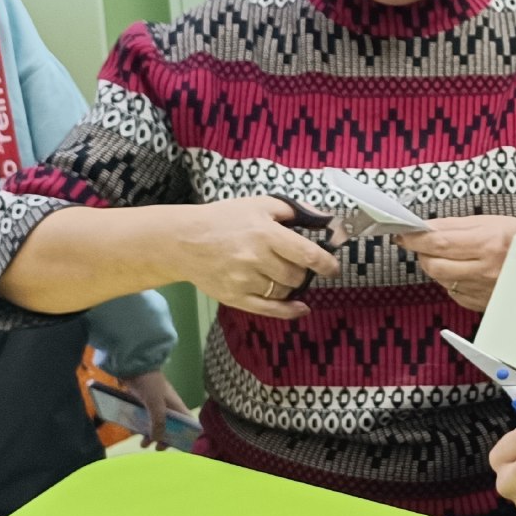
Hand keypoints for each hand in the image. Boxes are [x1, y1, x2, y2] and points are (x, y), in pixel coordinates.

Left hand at [121, 370, 193, 448]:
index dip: (188, 433)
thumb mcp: (156, 404)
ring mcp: (154, 404)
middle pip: (171, 426)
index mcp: (176, 406)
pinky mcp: (142, 402)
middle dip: (165, 438)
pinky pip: (144, 417)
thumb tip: (157, 439)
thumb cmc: (149, 383)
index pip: (188, 422)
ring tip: (143, 444)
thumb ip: (158, 422)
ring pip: (155, 423)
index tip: (182, 446)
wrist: (132, 365)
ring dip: (150, 434)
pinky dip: (140, 425)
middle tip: (157, 448)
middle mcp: (168, 406)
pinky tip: (133, 431)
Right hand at [172, 197, 338, 319]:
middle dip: (303, 271)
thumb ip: (293, 210)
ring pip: (284, 291)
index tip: (333, 268)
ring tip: (282, 274)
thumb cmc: (223, 219)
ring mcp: (245, 281)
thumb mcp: (259, 204)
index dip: (326, 264)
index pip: (308, 254)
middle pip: (297, 275)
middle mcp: (257, 259)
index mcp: (266, 234)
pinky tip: (301, 308)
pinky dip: (289, 311)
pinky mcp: (235, 297)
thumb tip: (324, 219)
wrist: (183, 240)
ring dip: (290, 284)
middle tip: (295, 264)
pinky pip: (269, 310)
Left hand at [399, 216, 515, 312]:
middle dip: (424, 254)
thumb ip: (456, 226)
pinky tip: (467, 271)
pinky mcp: (486, 305)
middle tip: (426, 244)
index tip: (402, 234)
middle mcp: (487, 270)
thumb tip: (425, 227)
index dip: (414, 238)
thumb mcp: (495, 222)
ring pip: (442, 281)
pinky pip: (455, 294)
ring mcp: (487, 291)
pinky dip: (453, 281)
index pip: (437, 243)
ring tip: (452, 255)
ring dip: (439, 267)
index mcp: (489, 243)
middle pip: (434, 266)